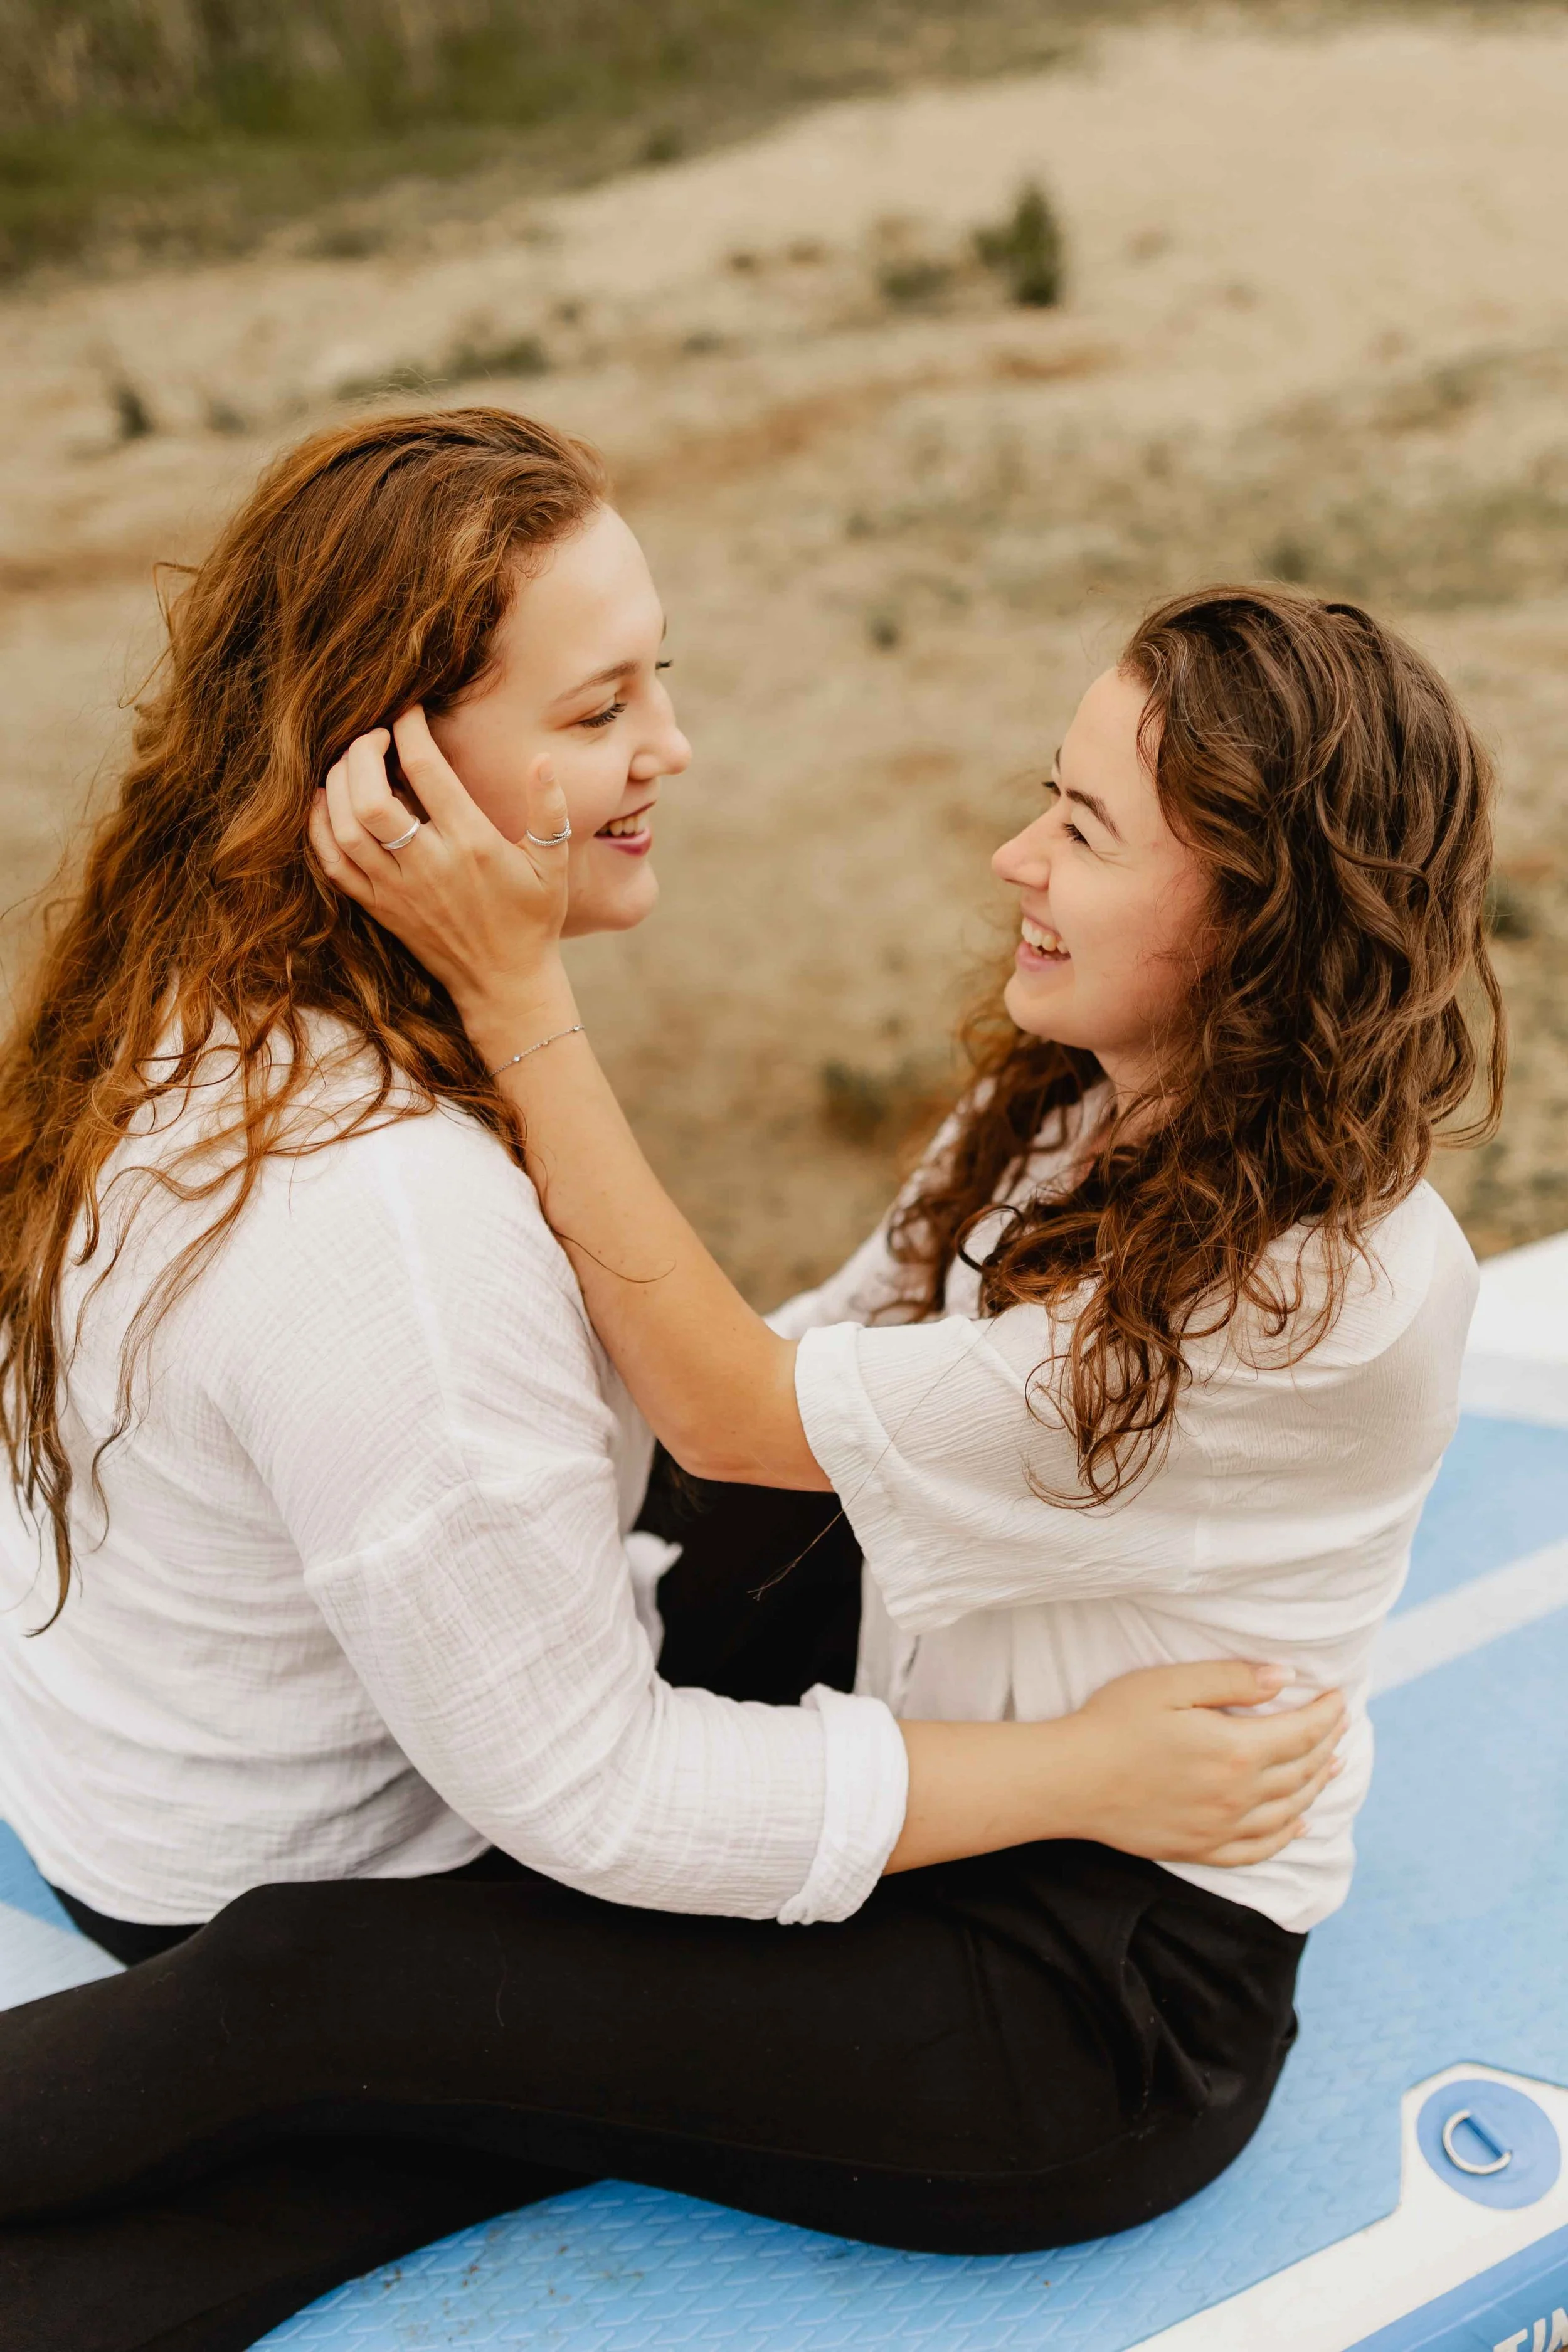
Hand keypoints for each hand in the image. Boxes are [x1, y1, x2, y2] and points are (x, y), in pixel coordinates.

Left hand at [310, 707, 572, 1039]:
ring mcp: (397, 889)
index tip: (409, 712)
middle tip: (374, 735)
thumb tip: (541, 761)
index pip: (427, 769)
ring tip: (351, 762)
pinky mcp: (379, 908)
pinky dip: (319, 828)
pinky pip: (333, 864)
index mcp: (471, 844)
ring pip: (345, 827)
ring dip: (338, 785)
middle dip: (363, 752)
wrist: (504, 984)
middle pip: (370, 796)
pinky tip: (325, 803)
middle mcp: (428, 864)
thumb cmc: (532, 919)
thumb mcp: (552, 865)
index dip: (410, 728)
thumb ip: (549, 810)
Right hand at [1066, 1662, 1345, 1867]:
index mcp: (1235, 1751)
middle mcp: (1238, 1796)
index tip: (1339, 1697)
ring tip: (1332, 1765)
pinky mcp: (1202, 1848)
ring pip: (1290, 1810)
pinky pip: (1260, 1848)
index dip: (1327, 1714)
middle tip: (1339, 1724)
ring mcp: (1222, 1828)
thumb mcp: (1170, 1685)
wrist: (1071, 1780)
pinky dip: (1288, 1834)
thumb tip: (1285, 1677)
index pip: (1301, 1732)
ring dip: (1317, 1785)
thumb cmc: (1114, 1722)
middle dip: (1327, 1743)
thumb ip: (1231, 1680)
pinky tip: (1300, 1822)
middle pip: (1302, 1770)